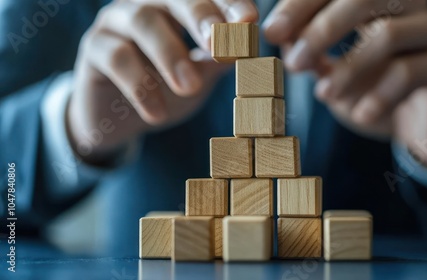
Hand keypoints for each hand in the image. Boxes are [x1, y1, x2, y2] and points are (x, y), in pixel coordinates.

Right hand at [68, 0, 257, 163]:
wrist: (120, 118)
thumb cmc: (166, 89)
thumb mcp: (200, 76)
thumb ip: (219, 61)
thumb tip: (247, 48)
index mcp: (178, 6)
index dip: (229, 3)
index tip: (249, 22)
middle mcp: (147, 3)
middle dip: (200, 16)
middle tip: (219, 45)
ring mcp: (116, 20)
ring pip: (142, 20)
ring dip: (169, 54)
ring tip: (189, 87)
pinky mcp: (93, 47)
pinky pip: (115, 57)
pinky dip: (139, 85)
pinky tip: (156, 113)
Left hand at [263, 0, 426, 167]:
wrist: (419, 128)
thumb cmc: (370, 93)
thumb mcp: (331, 73)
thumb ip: (309, 53)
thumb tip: (278, 35)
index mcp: (378, 3)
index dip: (302, 4)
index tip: (272, 32)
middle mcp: (409, 8)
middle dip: (322, 30)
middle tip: (294, 63)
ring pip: (388, 34)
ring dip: (348, 68)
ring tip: (323, 94)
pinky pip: (410, 72)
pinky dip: (377, 96)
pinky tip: (361, 114)